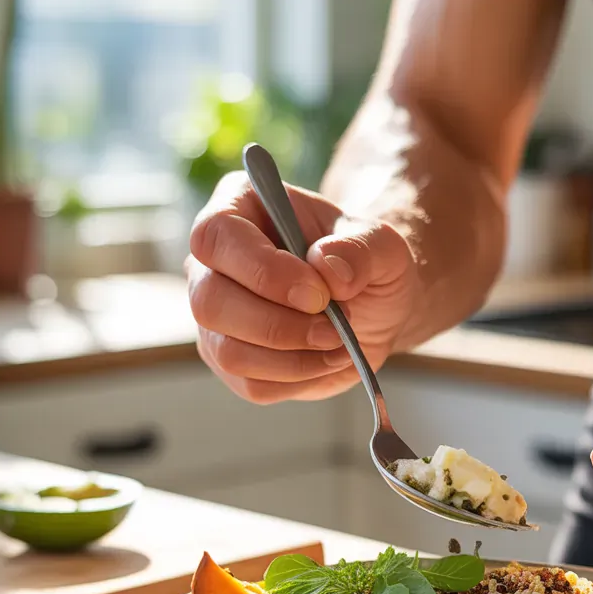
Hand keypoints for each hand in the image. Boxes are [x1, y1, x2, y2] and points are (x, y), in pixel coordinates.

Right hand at [186, 171, 419, 403]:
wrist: (371, 304)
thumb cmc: (364, 263)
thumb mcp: (382, 245)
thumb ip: (361, 250)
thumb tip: (329, 272)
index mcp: (238, 208)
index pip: (217, 237)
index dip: (264, 271)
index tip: (318, 294)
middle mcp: (212, 263)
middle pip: (210, 302)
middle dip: (280, 326)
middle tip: (335, 328)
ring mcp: (216, 317)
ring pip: (229, 352)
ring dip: (294, 359)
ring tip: (338, 344)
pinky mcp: (231, 361)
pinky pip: (252, 384)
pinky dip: (298, 379)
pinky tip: (326, 360)